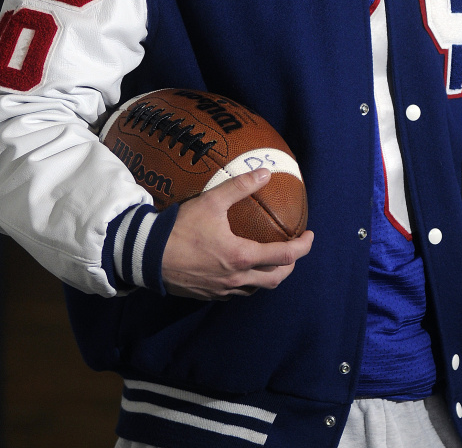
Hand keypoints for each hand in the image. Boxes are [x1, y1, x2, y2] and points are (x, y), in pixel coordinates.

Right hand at [161, 168, 313, 299]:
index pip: (284, 256)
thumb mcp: (212, 202)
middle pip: (275, 279)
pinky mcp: (207, 294)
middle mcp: (236, 278)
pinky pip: (236, 291)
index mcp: (242, 257)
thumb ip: (240, 186)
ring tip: (270, 259)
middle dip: (290, 265)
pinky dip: (247, 280)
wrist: (146, 255)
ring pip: (256, 288)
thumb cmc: (180, 228)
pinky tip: (241, 267)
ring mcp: (221, 290)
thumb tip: (265, 172)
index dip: (303, 247)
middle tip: (293, 249)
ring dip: (268, 275)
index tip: (310, 236)